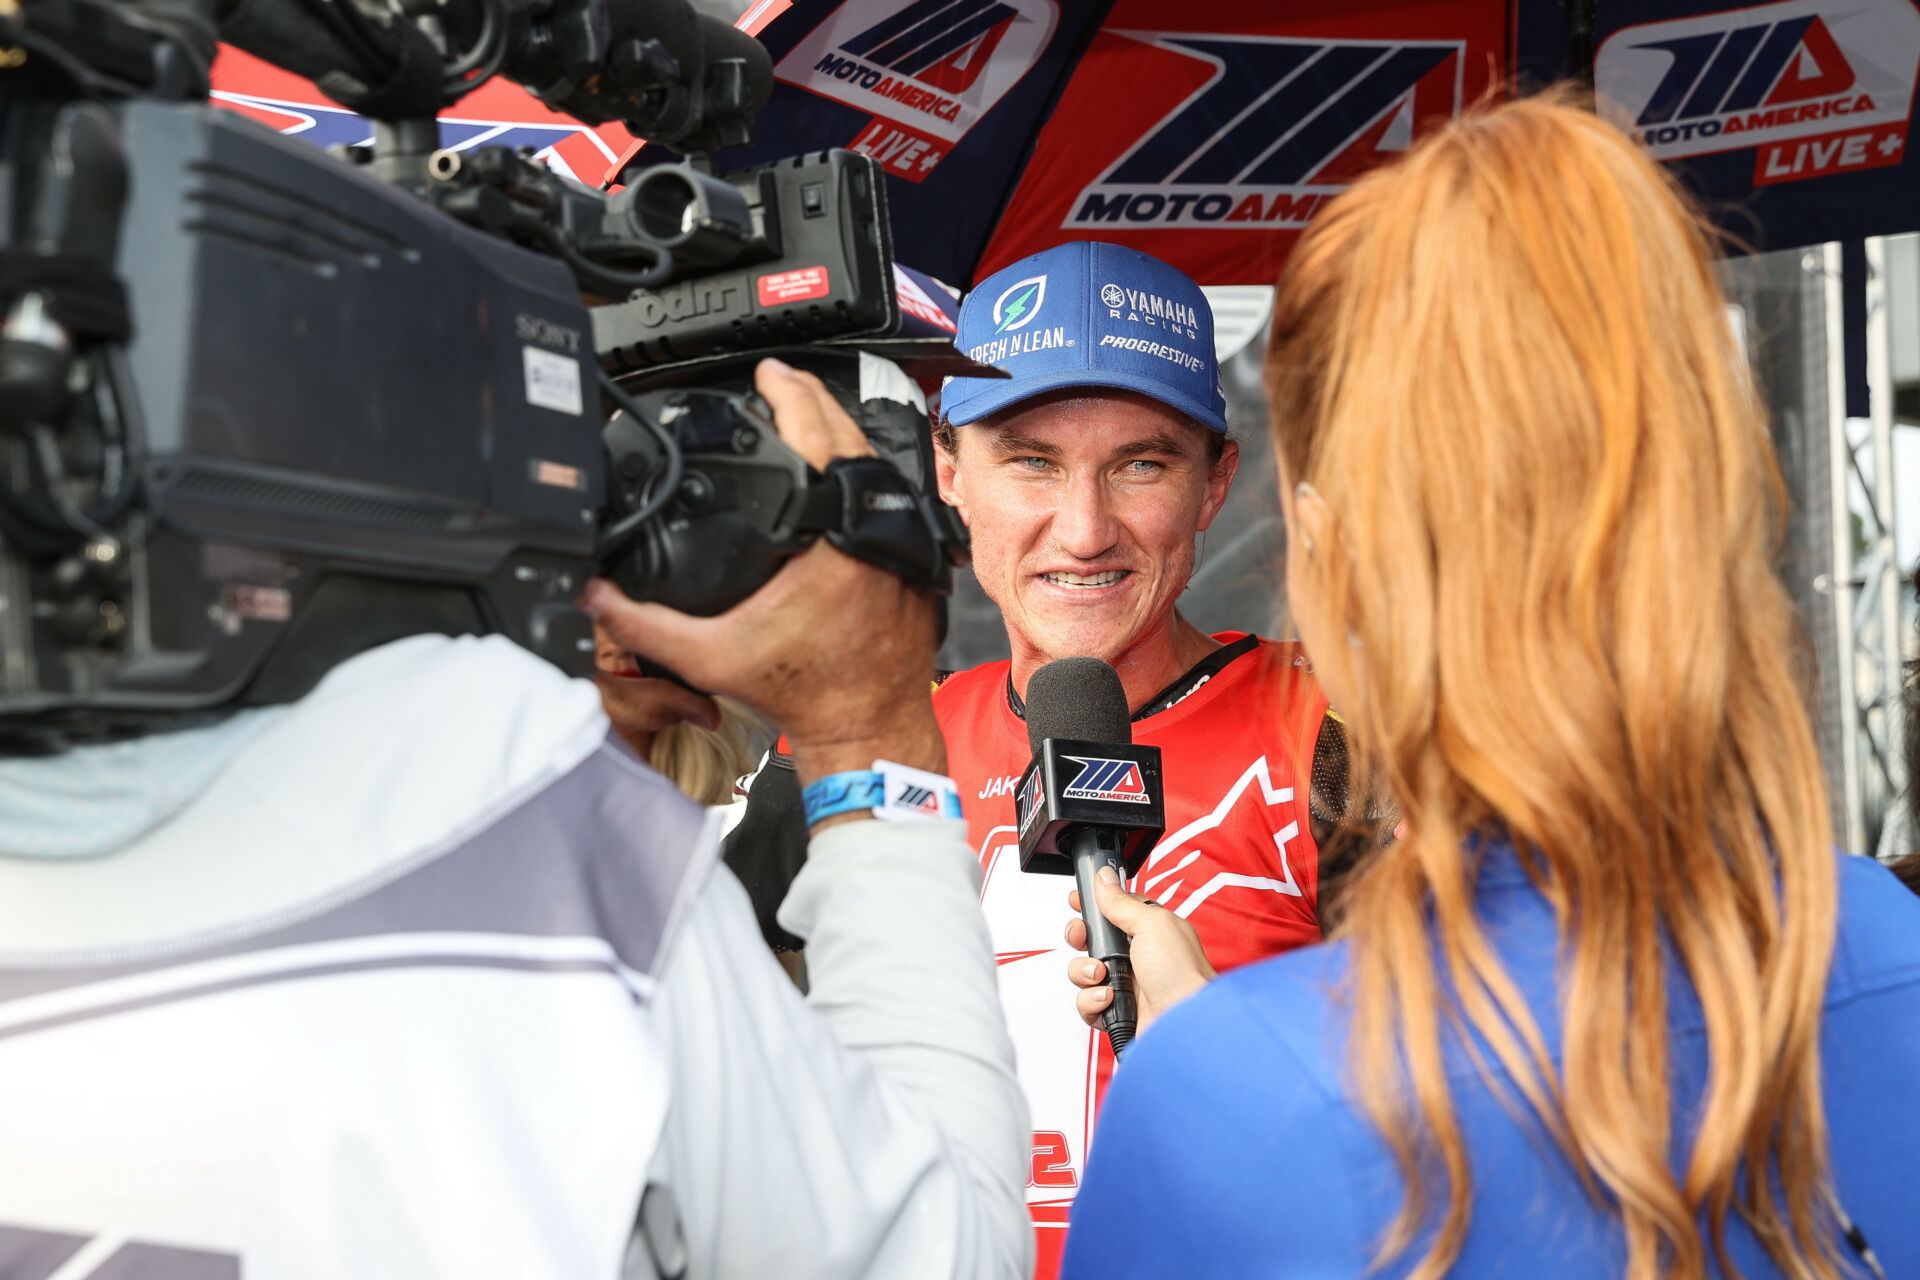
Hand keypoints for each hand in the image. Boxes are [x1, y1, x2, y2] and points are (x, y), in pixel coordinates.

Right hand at [583, 359, 944, 801]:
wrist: (869, 727)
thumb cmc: (806, 695)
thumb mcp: (710, 659)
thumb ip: (645, 625)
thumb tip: (594, 596)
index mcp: (834, 543)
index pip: (820, 439)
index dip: (791, 396)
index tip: (767, 373)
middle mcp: (877, 534)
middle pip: (851, 436)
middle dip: (812, 399)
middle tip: (778, 380)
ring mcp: (903, 544)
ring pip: (876, 464)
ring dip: (840, 433)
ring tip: (803, 414)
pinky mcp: (913, 558)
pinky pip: (888, 495)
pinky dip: (861, 471)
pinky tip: (837, 470)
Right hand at [1066, 865, 1214, 1036]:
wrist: (1184, 1024)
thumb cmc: (1181, 974)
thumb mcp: (1151, 924)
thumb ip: (1122, 902)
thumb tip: (1104, 878)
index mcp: (1149, 929)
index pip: (1113, 910)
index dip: (1093, 905)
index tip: (1078, 901)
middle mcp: (1136, 956)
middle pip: (1092, 939)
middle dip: (1080, 937)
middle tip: (1082, 937)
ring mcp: (1125, 984)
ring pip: (1084, 971)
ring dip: (1085, 972)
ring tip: (1102, 975)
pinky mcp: (1116, 1011)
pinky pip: (1087, 1002)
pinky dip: (1092, 1001)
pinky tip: (1109, 999)